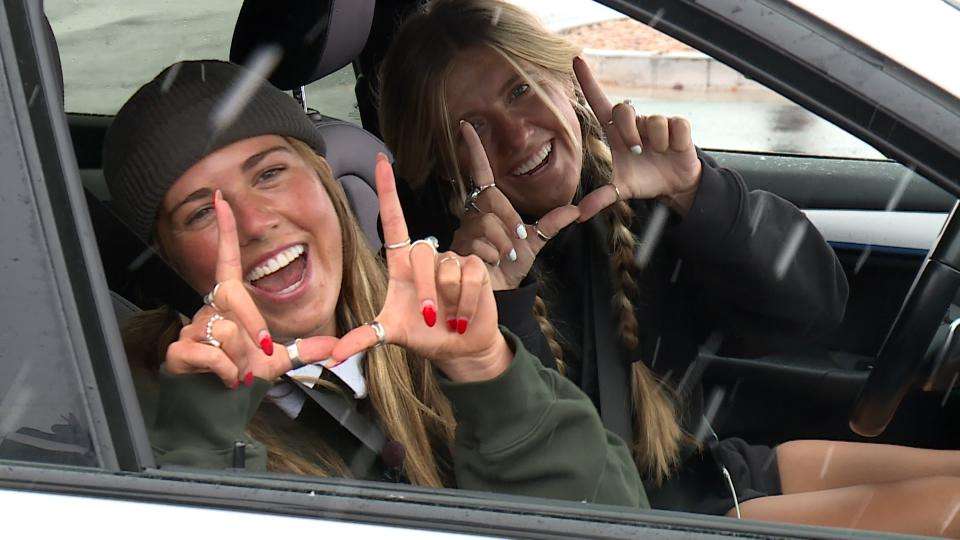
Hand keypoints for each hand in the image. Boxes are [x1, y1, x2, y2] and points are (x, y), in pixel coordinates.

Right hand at [163, 190, 337, 387]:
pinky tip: (223, 378)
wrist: (213, 407)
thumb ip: (303, 350)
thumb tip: (334, 346)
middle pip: (234, 300)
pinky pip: (213, 356)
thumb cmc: (239, 376)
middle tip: (262, 349)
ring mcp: (191, 329)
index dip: (225, 230)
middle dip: (253, 327)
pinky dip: (226, 373)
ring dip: (240, 360)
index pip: (227, 261)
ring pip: (227, 333)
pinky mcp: (178, 351)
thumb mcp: (276, 362)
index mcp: (229, 304)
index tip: (221, 198)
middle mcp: (208, 309)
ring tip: (235, 371)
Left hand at [333, 154, 512, 382]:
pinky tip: (464, 315)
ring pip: (446, 270)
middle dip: (427, 293)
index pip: (394, 220)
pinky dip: (465, 302)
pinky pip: (468, 276)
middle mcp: (427, 257)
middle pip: (422, 255)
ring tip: (449, 319)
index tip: (380, 161)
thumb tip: (334, 356)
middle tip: (432, 319)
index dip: (388, 191)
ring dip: (448, 302)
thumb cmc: (424, 335)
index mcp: (402, 264)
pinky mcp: (475, 267)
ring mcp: (452, 260)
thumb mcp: (391, 335)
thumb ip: (363, 338)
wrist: (460, 348)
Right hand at [450, 122, 579, 289]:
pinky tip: (489, 264)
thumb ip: (552, 223)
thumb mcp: (534, 242)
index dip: (475, 150)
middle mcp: (471, 213)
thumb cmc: (509, 266)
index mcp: (488, 206)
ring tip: (502, 257)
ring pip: (488, 224)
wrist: (498, 292)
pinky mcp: (458, 247)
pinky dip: (494, 257)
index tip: (466, 126)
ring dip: (504, 245)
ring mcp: (462, 230)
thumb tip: (576, 209)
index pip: (480, 172)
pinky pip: (483, 243)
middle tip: (515, 242)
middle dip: (510, 223)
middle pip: (492, 200)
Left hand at [573, 56, 702, 219]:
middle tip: (636, 152)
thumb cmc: (643, 179)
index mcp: (616, 133)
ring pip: (653, 120)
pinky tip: (673, 149)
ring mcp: (656, 124)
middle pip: (625, 108)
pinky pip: (675, 124)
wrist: (672, 186)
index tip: (576, 59)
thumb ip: (600, 198)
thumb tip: (579, 215)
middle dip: (628, 132)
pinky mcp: (678, 127)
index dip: (588, 81)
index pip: (599, 101)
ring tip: (658, 154)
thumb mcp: (620, 189)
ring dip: (654, 142)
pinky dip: (673, 140)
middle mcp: (635, 124)